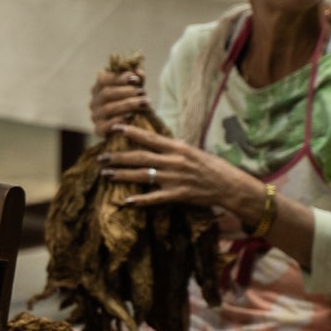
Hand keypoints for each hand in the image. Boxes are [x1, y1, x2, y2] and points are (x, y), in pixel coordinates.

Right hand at [89, 64, 151, 135]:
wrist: (132, 125)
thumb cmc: (133, 103)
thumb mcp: (136, 89)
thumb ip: (138, 80)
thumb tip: (139, 72)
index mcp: (99, 87)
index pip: (103, 79)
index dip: (119, 78)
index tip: (135, 79)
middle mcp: (94, 101)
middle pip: (106, 94)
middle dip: (126, 92)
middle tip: (142, 92)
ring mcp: (95, 116)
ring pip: (107, 108)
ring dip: (127, 105)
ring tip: (143, 103)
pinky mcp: (99, 130)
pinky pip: (105, 126)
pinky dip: (118, 120)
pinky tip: (131, 117)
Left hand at [99, 123, 254, 215]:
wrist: (229, 185)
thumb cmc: (210, 167)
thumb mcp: (192, 151)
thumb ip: (172, 148)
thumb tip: (155, 140)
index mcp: (178, 148)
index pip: (150, 138)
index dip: (131, 132)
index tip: (114, 128)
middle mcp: (175, 161)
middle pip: (141, 157)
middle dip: (119, 156)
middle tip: (101, 157)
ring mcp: (176, 178)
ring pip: (143, 175)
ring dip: (122, 175)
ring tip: (106, 174)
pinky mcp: (179, 195)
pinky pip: (156, 198)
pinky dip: (140, 200)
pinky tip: (126, 201)